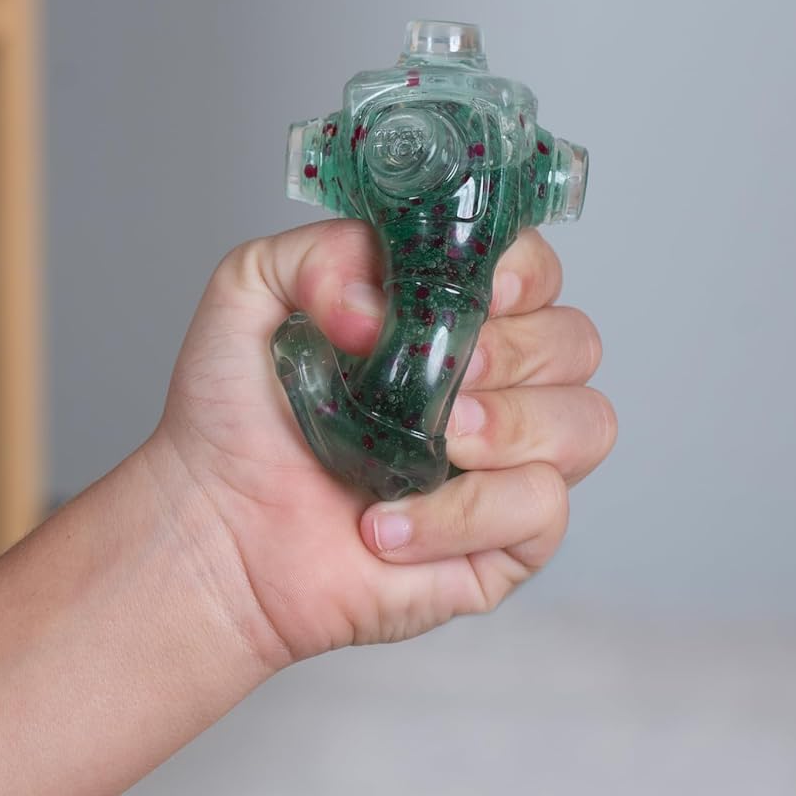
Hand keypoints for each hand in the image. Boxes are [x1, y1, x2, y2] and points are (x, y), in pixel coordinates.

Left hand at [142, 217, 613, 672]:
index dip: (522, 272)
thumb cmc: (231, 413)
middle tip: (443, 374)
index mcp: (444, 314)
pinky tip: (388, 522)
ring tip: (435, 443)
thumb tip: (379, 298)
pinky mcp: (502, 543)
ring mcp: (502, 463)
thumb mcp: (248, 291)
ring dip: (511, 426)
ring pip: (585, 423)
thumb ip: (317, 253)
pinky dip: (463, 514)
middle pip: (575, 341)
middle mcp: (488, 382)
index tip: (478, 287)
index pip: (532, 269)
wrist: (210, 526)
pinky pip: (541, 511)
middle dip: (512, 351)